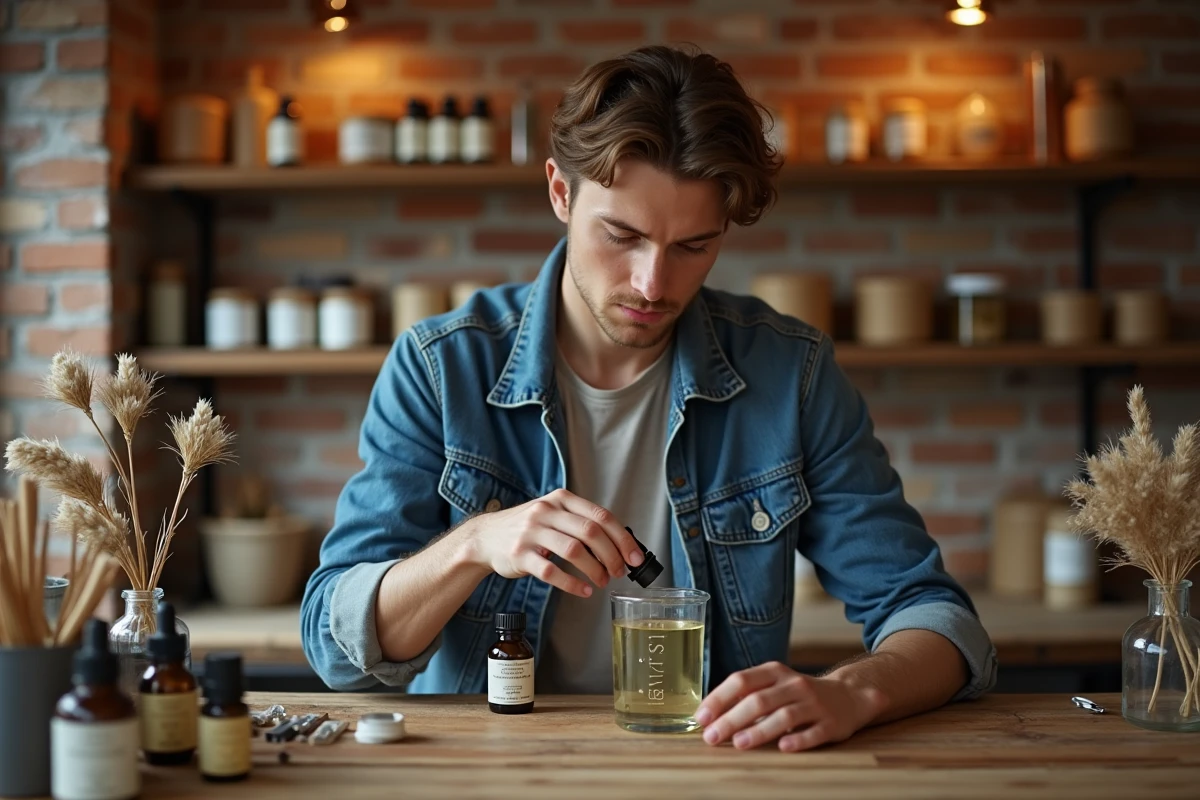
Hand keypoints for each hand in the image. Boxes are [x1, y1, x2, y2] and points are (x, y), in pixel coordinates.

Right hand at [460, 488, 643, 598]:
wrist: (485, 537)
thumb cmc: (527, 529)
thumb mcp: (553, 514)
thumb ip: (581, 523)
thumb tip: (619, 546)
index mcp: (560, 499)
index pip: (600, 515)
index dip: (622, 538)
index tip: (635, 557)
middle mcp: (546, 512)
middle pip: (590, 532)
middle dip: (612, 555)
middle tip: (620, 572)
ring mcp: (531, 533)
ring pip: (573, 551)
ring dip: (595, 570)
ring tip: (602, 581)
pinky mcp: (520, 555)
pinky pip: (551, 572)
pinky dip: (572, 584)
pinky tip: (583, 590)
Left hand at [695, 661, 886, 751]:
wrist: (849, 696)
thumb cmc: (799, 694)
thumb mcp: (774, 684)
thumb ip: (746, 695)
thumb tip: (709, 716)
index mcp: (774, 672)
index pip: (741, 681)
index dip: (719, 699)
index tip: (701, 717)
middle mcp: (793, 684)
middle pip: (758, 700)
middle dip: (731, 719)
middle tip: (712, 736)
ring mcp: (814, 704)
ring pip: (784, 716)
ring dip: (760, 730)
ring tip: (739, 743)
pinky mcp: (831, 723)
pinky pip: (813, 732)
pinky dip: (798, 740)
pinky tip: (783, 748)